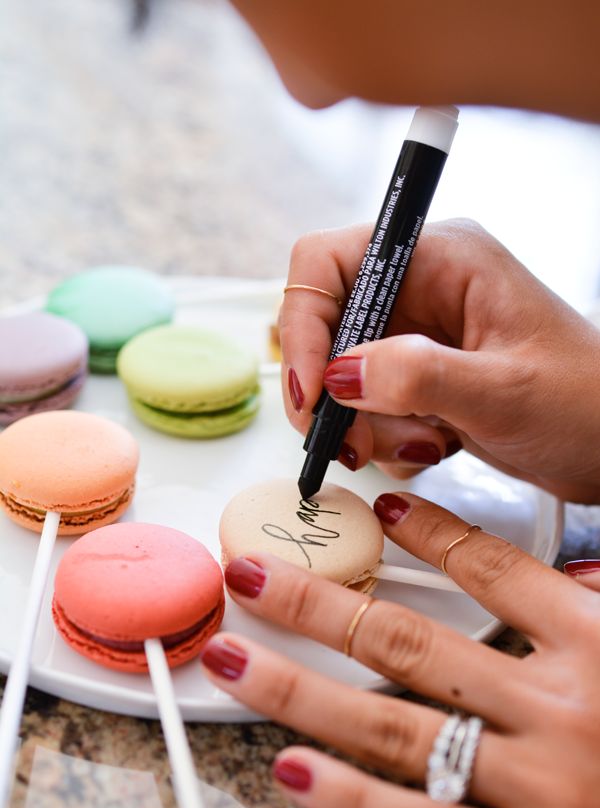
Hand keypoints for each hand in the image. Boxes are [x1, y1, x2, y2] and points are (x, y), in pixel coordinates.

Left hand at [201, 493, 599, 807]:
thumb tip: (572, 573)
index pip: (497, 569)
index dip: (431, 536)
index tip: (384, 511)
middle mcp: (564, 705)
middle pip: (412, 641)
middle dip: (319, 602)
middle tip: (254, 571)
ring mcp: (545, 786)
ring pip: (396, 727)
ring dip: (302, 688)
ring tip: (237, 658)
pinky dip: (357, 802)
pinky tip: (295, 770)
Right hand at [280, 219, 599, 502]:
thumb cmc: (587, 404)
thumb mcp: (503, 390)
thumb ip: (420, 377)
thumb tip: (339, 373)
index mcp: (442, 258)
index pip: (329, 262)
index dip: (303, 323)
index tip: (310, 392)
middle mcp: (422, 287)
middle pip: (326, 323)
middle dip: (331, 390)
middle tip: (348, 441)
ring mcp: (418, 334)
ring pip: (340, 372)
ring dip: (363, 422)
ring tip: (423, 444)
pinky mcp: (418, 377)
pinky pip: (365, 403)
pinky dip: (383, 436)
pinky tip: (434, 446)